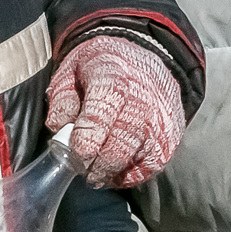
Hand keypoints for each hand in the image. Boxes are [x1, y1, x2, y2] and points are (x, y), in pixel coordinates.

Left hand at [46, 32, 185, 187]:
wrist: (144, 56)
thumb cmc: (102, 67)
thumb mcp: (72, 70)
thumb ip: (62, 99)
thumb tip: (59, 129)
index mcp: (112, 77)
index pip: (100, 117)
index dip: (84, 142)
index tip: (74, 154)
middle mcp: (142, 100)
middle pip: (119, 146)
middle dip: (96, 166)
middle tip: (81, 169)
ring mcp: (160, 120)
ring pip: (136, 159)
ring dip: (111, 173)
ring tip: (95, 174)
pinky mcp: (171, 135)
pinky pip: (152, 166)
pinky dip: (131, 175)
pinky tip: (116, 172)